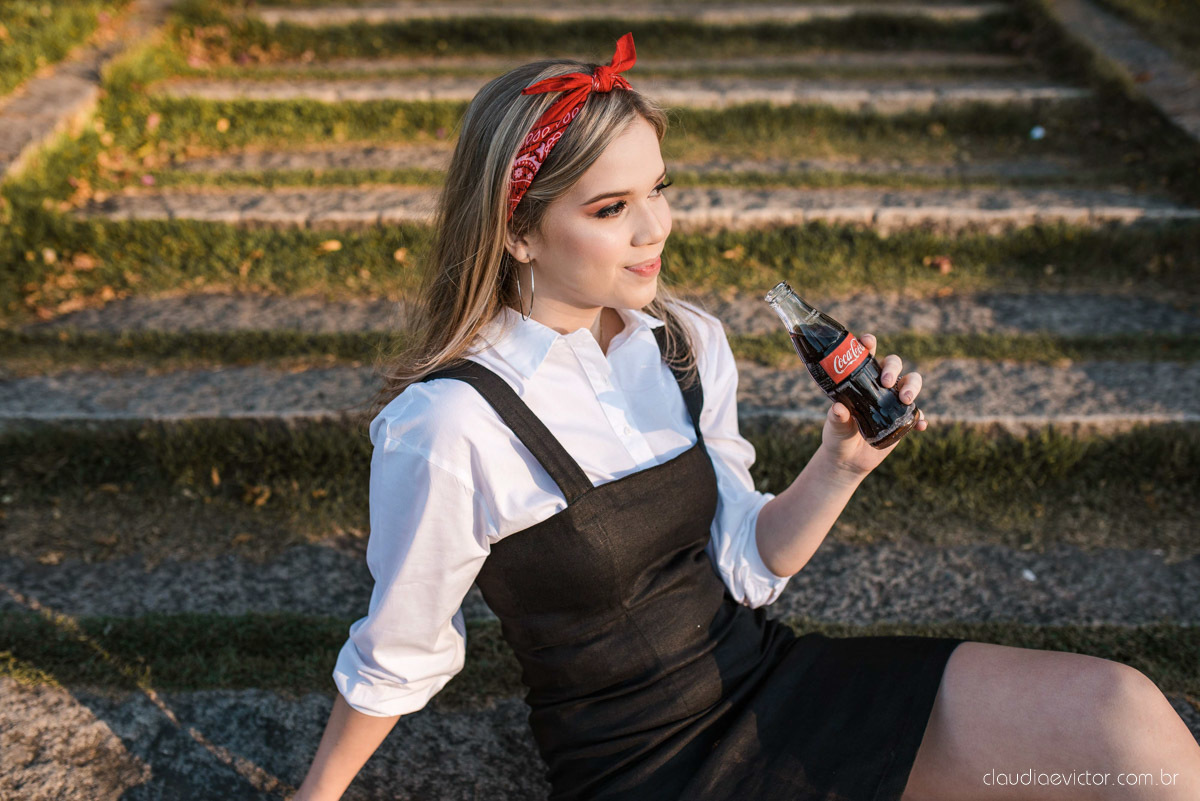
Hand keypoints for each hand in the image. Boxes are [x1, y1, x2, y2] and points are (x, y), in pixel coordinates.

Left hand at [818, 333, 926, 477]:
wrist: (848, 460)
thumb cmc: (838, 436)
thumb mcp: (835, 427)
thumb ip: (837, 418)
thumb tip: (839, 409)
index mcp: (859, 379)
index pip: (865, 355)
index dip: (868, 344)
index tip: (868, 342)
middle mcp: (878, 385)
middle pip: (893, 363)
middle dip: (893, 368)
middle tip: (886, 382)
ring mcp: (893, 400)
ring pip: (911, 382)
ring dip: (912, 386)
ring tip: (905, 400)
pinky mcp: (903, 419)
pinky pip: (917, 414)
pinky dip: (921, 418)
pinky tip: (921, 425)